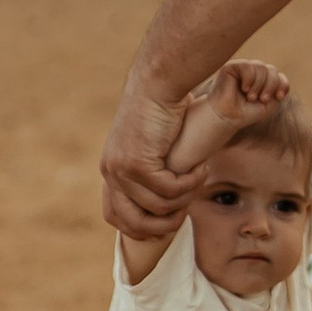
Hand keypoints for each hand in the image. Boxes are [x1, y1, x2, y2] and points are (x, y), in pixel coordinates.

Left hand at [100, 75, 207, 236]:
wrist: (159, 83)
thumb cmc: (163, 107)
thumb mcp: (152, 143)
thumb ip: (152, 168)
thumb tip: (165, 196)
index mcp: (110, 168)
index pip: (115, 216)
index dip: (140, 227)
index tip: (166, 221)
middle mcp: (111, 172)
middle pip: (132, 223)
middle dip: (163, 225)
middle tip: (186, 210)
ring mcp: (122, 169)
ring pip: (159, 207)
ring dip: (185, 197)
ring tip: (199, 176)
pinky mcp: (139, 164)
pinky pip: (170, 190)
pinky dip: (190, 183)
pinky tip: (200, 167)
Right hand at [206, 57, 290, 115]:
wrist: (228, 118)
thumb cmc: (246, 112)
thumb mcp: (269, 103)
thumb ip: (278, 89)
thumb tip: (280, 77)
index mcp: (264, 81)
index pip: (279, 76)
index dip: (282, 84)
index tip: (278, 97)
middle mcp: (254, 72)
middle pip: (272, 70)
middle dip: (270, 86)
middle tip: (262, 99)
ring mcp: (244, 68)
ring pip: (261, 67)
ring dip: (259, 84)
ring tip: (250, 97)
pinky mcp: (232, 66)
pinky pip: (248, 66)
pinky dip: (249, 79)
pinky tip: (244, 88)